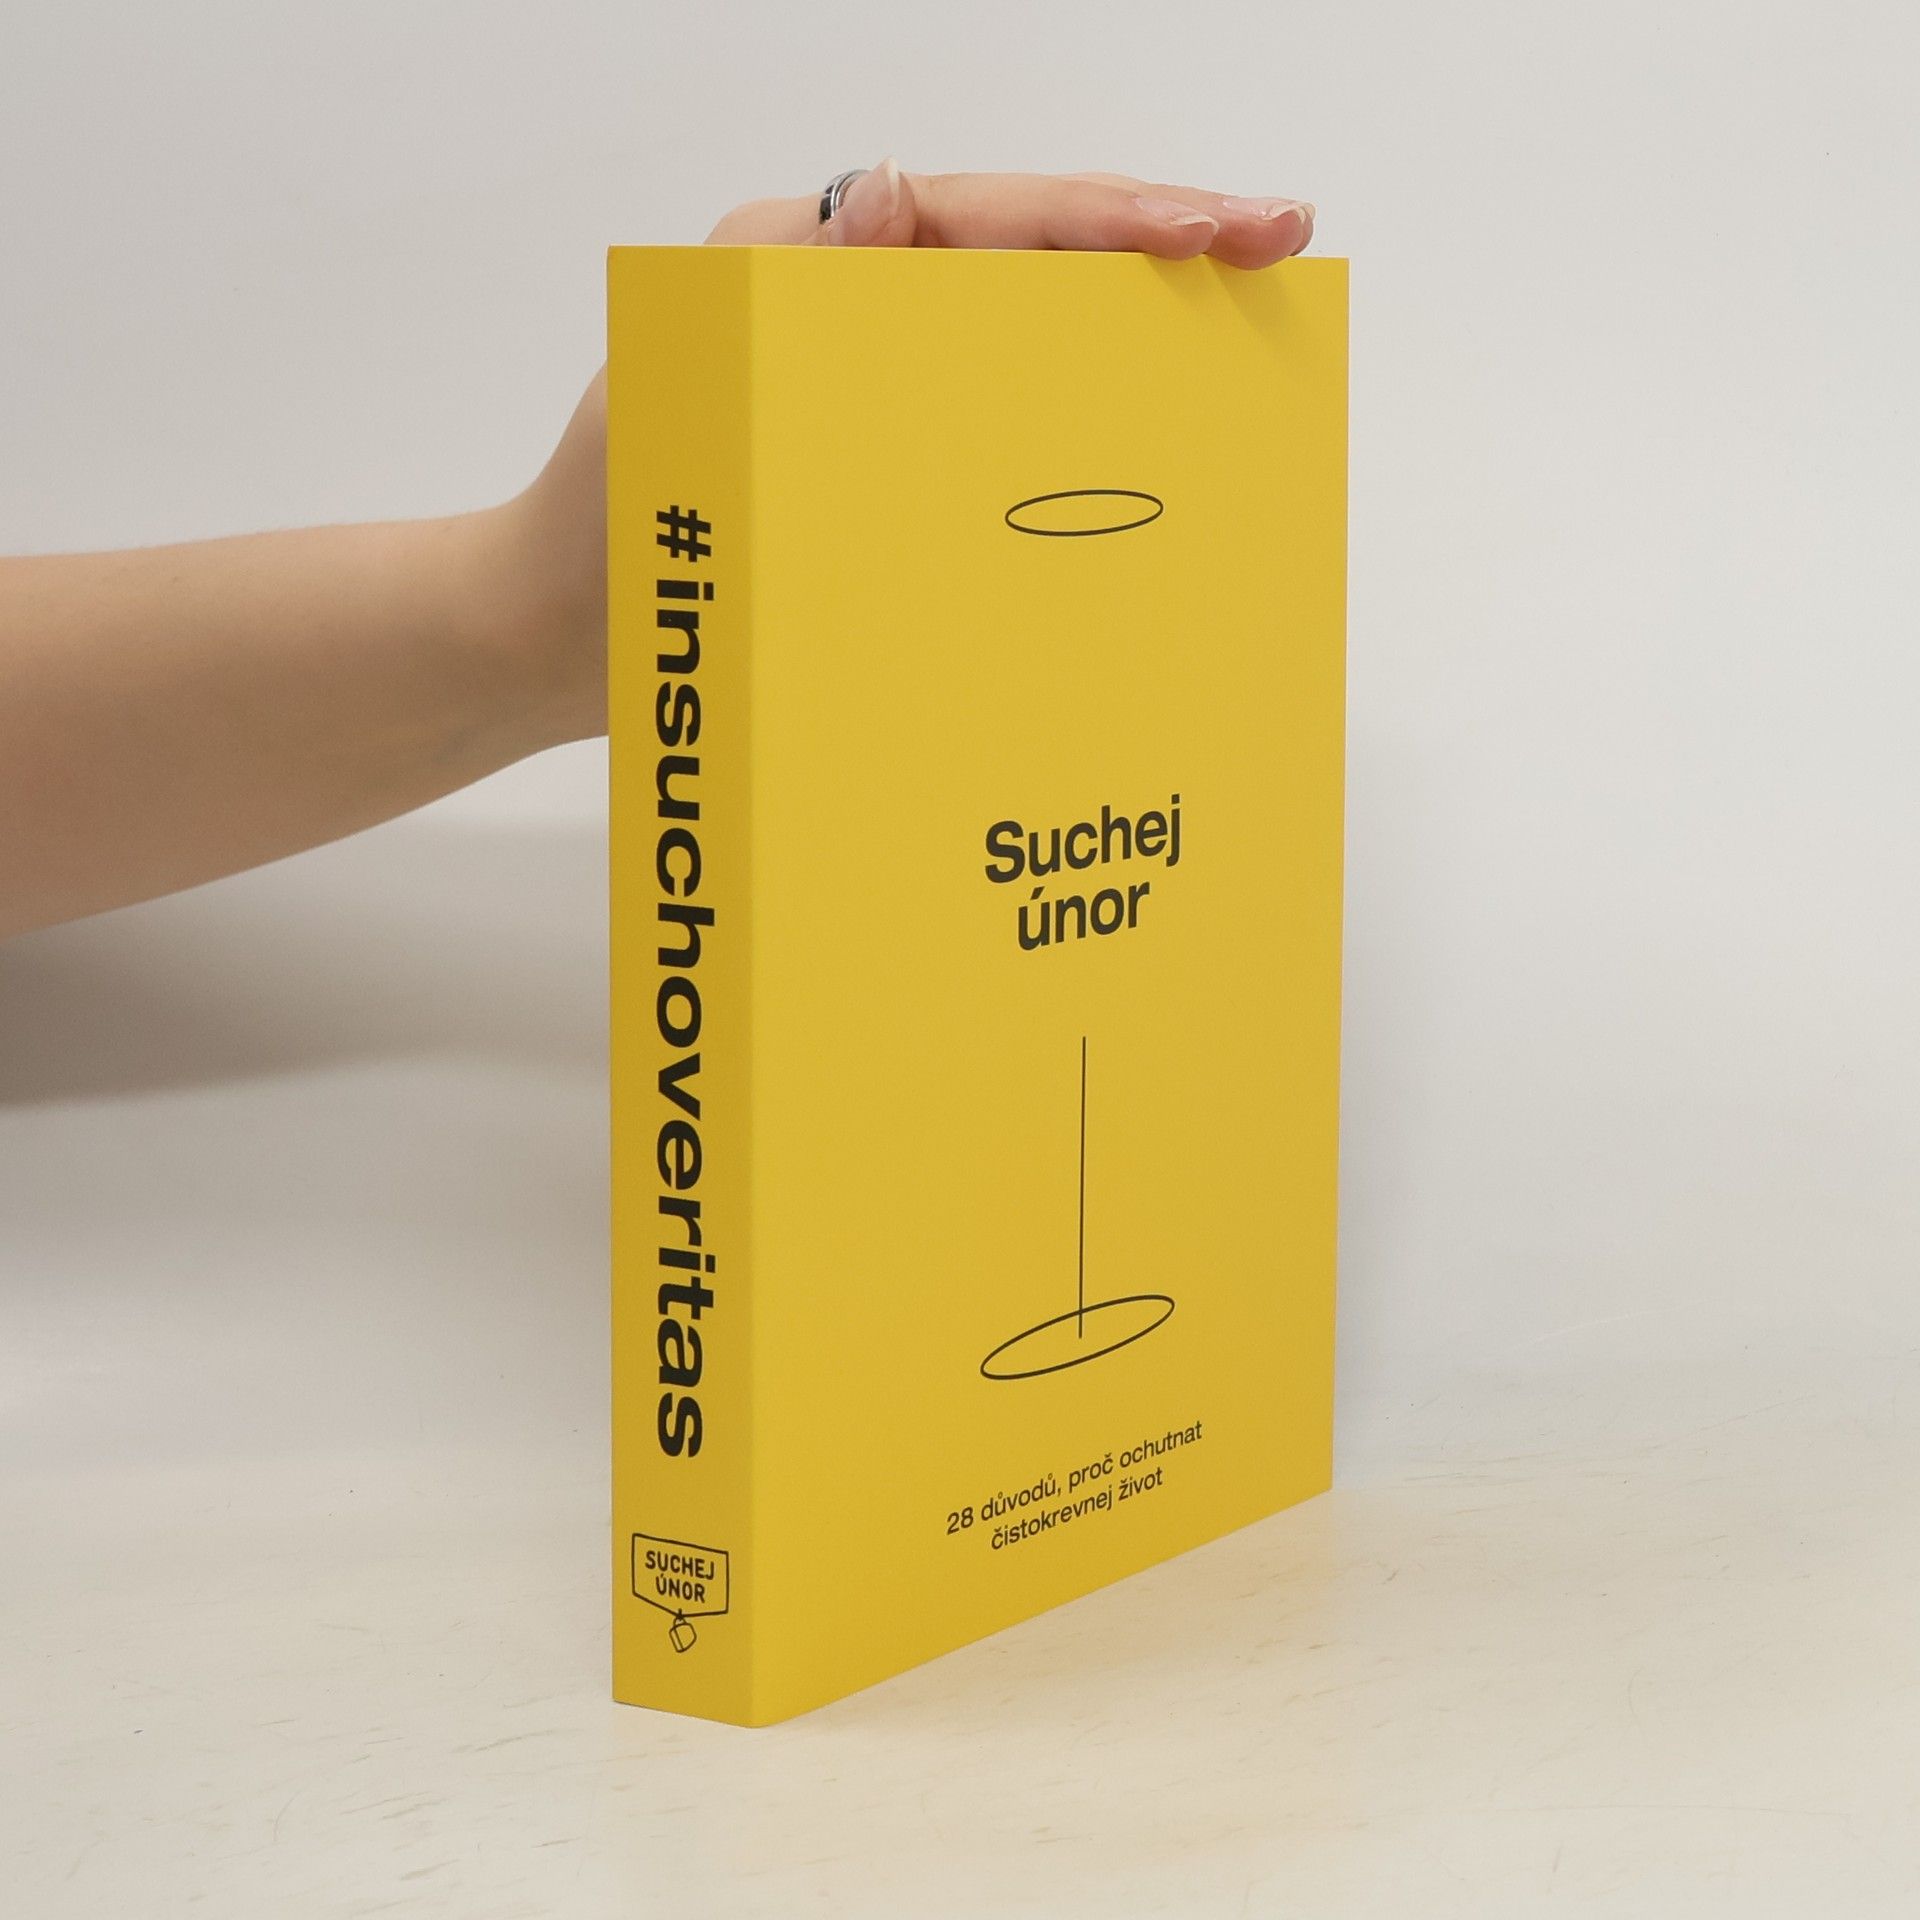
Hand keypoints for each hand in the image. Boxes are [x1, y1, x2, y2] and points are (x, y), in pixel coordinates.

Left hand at [516, 163, 1318, 742]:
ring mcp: (868, 384)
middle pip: (1030, 256)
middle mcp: (849, 310)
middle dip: (1157, 246)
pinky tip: (1142, 442)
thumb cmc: (607, 529)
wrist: (562, 645)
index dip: (1113, 218)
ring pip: (1025, 335)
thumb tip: (893, 187)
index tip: (1222, 230)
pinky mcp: (876, 457)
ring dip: (1131, 330)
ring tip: (1241, 324)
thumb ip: (784, 290)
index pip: (988, 217)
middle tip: (1279, 245)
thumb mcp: (685, 394)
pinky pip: (993, 419)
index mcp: (806, 263)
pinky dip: (1069, 421)